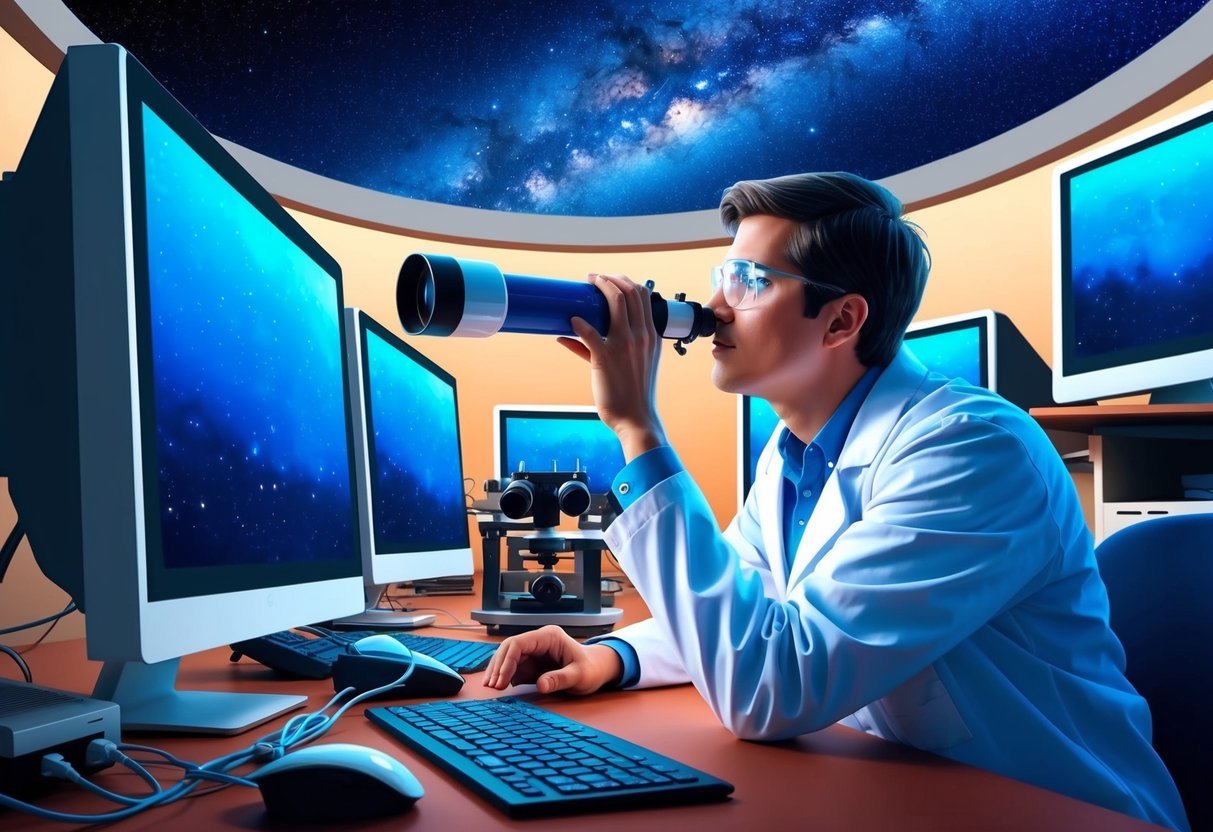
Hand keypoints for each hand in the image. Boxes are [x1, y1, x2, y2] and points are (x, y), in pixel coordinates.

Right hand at [482, 625, 621, 694]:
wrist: (597, 671)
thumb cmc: (591, 669)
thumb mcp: (579, 676)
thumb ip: (560, 679)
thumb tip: (541, 685)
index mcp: (549, 637)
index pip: (519, 643)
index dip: (506, 661)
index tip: (501, 680)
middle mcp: (538, 641)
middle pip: (509, 649)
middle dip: (498, 666)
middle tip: (492, 686)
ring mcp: (534, 652)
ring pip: (507, 657)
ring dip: (497, 671)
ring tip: (490, 688)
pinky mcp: (532, 663)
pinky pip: (513, 667)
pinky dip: (503, 676)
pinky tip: (497, 687)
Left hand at [557, 273, 666, 460]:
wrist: (637, 419)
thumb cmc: (634, 394)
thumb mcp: (635, 364)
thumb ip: (609, 346)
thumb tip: (570, 334)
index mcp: (652, 336)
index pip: (644, 295)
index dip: (625, 281)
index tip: (609, 279)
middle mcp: (641, 336)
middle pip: (629, 292)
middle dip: (610, 278)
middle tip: (593, 278)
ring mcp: (625, 346)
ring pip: (615, 302)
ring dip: (599, 288)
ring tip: (586, 286)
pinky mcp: (606, 359)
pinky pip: (590, 333)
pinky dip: (579, 324)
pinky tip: (570, 322)